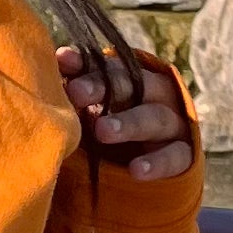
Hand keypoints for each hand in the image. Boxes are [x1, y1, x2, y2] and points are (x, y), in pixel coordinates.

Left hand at [59, 46, 194, 183]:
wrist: (151, 172)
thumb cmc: (113, 134)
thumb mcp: (93, 114)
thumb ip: (76, 96)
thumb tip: (48, 72)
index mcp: (131, 80)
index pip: (109, 66)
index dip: (86, 63)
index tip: (62, 61)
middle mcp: (155, 95)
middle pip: (132, 85)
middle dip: (104, 87)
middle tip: (76, 93)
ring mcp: (172, 124)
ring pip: (155, 117)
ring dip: (129, 123)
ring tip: (103, 132)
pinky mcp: (185, 153)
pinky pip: (175, 156)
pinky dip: (156, 162)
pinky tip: (136, 170)